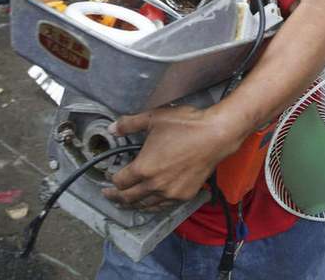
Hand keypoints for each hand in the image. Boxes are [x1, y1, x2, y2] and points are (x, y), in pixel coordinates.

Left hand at [102, 105, 242, 211]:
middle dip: (116, 197)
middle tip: (109, 196)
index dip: (112, 180)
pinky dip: (153, 205)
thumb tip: (111, 129)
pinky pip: (163, 205)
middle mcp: (155, 185)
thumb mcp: (154, 119)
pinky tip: (152, 201)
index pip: (120, 181)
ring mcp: (171, 193)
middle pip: (129, 198)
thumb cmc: (185, 125)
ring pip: (146, 205)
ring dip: (134, 204)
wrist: (215, 135)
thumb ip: (129, 124)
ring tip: (127, 203)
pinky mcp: (185, 195)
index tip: (109, 177)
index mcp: (143, 168)